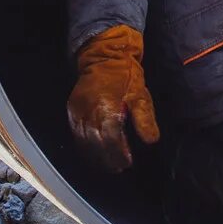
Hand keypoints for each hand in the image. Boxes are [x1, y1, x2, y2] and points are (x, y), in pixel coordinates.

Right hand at [66, 25, 159, 172]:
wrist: (103, 55)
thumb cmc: (125, 75)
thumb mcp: (140, 94)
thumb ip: (144, 119)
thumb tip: (151, 140)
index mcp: (106, 105)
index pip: (111, 137)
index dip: (119, 152)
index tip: (128, 162)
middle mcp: (88, 110)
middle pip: (96, 142)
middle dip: (108, 158)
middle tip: (119, 168)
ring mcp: (77, 110)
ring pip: (84, 141)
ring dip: (96, 156)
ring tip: (109, 166)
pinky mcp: (71, 110)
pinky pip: (76, 134)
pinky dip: (85, 147)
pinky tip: (94, 154)